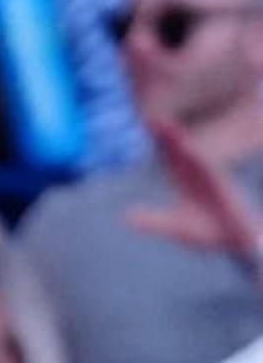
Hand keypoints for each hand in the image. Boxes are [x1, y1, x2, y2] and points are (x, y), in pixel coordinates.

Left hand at [132, 110, 262, 271]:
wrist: (234, 242)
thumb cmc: (208, 235)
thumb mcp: (175, 228)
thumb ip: (153, 221)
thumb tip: (127, 217)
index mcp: (186, 183)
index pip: (169, 160)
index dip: (158, 145)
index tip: (145, 130)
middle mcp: (197, 176)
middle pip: (179, 152)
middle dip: (166, 136)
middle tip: (150, 119)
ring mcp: (209, 177)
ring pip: (191, 155)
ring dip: (179, 141)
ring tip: (164, 126)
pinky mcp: (221, 185)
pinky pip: (208, 168)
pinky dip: (196, 157)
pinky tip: (186, 148)